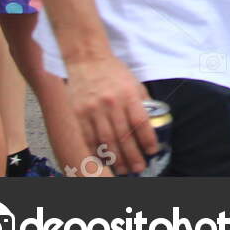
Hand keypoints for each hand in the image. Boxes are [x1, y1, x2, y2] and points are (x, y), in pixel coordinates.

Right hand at [65, 55, 155, 175]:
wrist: (87, 59)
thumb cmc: (114, 71)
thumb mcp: (135, 82)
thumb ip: (142, 102)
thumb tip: (152, 124)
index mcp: (129, 94)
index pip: (140, 122)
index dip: (147, 139)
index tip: (152, 151)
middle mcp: (111, 103)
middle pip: (123, 136)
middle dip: (132, 155)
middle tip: (138, 168)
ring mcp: (92, 110)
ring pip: (105, 141)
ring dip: (115, 158)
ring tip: (122, 169)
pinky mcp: (78, 114)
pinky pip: (87, 138)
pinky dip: (94, 153)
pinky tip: (101, 162)